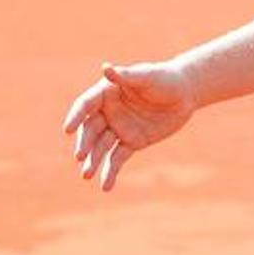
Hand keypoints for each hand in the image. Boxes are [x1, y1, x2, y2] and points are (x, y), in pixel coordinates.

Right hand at [62, 60, 198, 190]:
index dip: (76, 116)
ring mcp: (118, 128)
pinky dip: (110, 172)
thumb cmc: (165, 78)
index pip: (86, 105)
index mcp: (107, 92)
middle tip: (80, 157)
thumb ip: (126, 76)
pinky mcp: (131, 142)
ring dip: (93, 161)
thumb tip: (105, 68)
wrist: (185, 93)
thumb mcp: (147, 76)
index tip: (68, 129)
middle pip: (91, 130)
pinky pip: (117, 158)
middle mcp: (108, 111)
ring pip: (101, 147)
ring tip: (87, 176)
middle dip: (85, 144)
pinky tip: (106, 187)